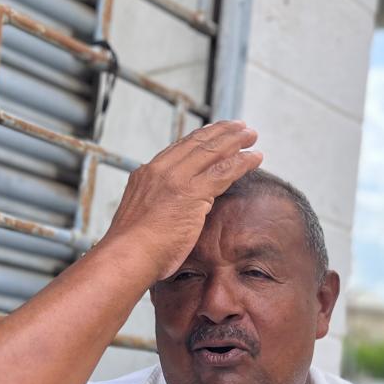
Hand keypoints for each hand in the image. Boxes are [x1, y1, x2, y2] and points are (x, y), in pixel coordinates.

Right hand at [99, 120, 262, 281]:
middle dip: (221, 132)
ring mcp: (176, 179)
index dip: (199, 138)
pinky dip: (242, 162)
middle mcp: (160, 170)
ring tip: (252, 134)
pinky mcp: (192, 193)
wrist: (127, 257)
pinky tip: (256, 157)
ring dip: (235, 140)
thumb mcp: (141, 220)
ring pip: (212, 152)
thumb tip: (166, 217)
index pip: (178, 149)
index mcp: (146, 175)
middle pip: (196, 143)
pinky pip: (224, 172)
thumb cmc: (133, 252)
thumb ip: (156, 210)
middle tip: (239, 125)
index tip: (214, 132)